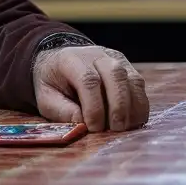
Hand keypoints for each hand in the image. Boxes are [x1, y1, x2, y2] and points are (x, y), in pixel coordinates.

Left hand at [33, 44, 148, 130]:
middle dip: (119, 106)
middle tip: (115, 129)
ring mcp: (115, 59)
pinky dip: (140, 105)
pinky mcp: (128, 67)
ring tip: (125, 128)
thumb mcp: (45, 97)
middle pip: (116, 76)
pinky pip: (140, 86)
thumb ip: (61, 110)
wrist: (61, 61)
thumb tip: (83, 124)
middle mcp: (96, 55)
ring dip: (133, 107)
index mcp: (71, 59)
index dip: (94, 107)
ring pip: (133, 80)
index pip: (88, 80)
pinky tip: (132, 121)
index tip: (94, 128)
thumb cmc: (53, 82)